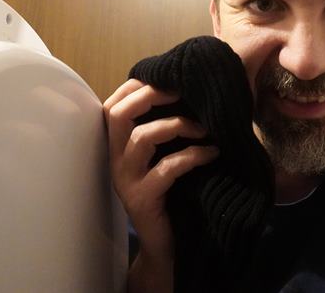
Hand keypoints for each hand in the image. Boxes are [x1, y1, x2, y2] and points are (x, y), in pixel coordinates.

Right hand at [104, 79, 219, 290]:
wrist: (165, 246)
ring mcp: (127, 180)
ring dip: (177, 125)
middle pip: (117, 114)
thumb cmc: (170, 195)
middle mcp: (116, 160)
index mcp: (118, 147)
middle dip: (150, 95)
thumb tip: (188, 93)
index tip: (167, 78)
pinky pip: (167, 168)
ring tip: (205, 128)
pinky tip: (212, 154)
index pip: (113, 105)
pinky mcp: (143, 199)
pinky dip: (193, 156)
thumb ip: (164, 131)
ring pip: (142, 137)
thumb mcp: (163, 157)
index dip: (135, 87)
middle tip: (182, 91)